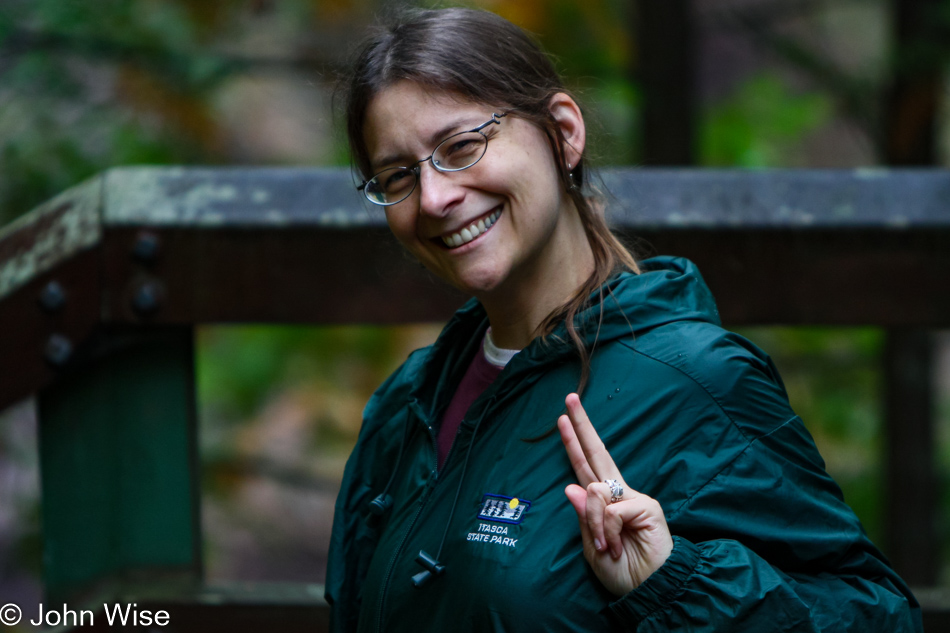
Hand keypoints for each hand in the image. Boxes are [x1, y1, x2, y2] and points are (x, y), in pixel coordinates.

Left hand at [558, 393, 672, 595]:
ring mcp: (633, 498)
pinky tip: (616, 545)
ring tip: (608, 548)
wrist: (651, 592)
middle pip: (596, 454)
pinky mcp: (646, 505)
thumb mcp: (592, 549)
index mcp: (604, 504)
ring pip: (594, 492)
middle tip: (568, 400)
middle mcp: (619, 495)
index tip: (563, 419)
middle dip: (581, 427)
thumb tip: (571, 486)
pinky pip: (610, 510)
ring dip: (594, 524)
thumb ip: (583, 519)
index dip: (573, 444)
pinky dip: (606, 531)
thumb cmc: (624, 573)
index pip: (584, 467)